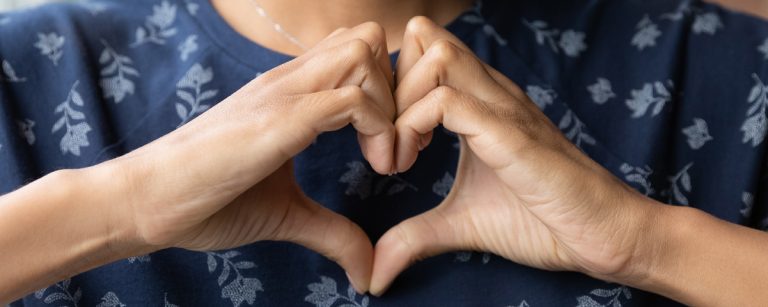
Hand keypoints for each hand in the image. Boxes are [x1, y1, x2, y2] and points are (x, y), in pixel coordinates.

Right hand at [108, 23, 395, 291]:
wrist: (145, 202)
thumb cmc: (207, 200)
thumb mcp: (286, 214)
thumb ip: (331, 231)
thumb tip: (368, 269)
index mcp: (289, 93)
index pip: (355, 53)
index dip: (387, 93)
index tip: (390, 147)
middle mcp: (289, 81)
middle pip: (366, 39)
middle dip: (399, 89)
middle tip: (398, 144)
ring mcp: (282, 95)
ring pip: (363, 54)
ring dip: (392, 105)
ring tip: (386, 158)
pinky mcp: (278, 120)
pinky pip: (350, 98)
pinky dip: (380, 129)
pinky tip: (375, 167)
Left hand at [369, 17, 659, 294]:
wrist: (605, 235)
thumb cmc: (543, 221)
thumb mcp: (461, 224)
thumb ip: (414, 236)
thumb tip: (374, 274)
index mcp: (479, 101)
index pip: (421, 51)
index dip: (390, 89)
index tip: (386, 142)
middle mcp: (490, 92)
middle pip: (422, 39)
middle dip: (387, 88)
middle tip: (384, 143)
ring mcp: (502, 108)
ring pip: (433, 57)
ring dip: (398, 105)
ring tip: (399, 156)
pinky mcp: (510, 133)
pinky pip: (447, 101)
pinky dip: (412, 128)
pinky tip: (412, 164)